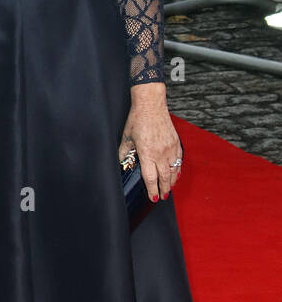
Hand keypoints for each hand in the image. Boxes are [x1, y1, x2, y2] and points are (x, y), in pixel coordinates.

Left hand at [118, 84, 182, 201]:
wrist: (151, 104)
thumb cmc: (138, 119)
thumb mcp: (127, 138)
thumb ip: (124, 153)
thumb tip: (122, 163)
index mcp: (147, 153)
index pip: (150, 177)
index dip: (152, 190)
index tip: (153, 197)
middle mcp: (160, 153)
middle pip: (164, 177)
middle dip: (164, 189)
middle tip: (162, 197)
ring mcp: (170, 148)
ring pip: (174, 170)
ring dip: (172, 181)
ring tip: (169, 189)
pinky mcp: (176, 142)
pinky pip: (179, 160)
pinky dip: (178, 169)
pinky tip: (176, 174)